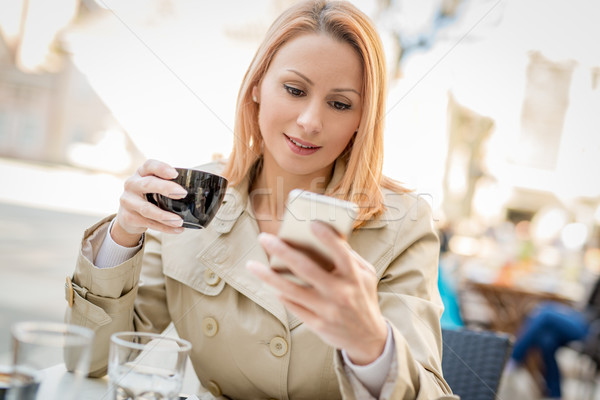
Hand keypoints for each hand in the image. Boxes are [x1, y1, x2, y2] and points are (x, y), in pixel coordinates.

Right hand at [112, 159, 186, 246]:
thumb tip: (200, 190)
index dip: (162, 168)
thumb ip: (170, 184)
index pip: (150, 165)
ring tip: (180, 221)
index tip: (175, 174)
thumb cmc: (148, 196)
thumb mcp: (155, 186)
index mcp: (142, 173)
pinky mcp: (129, 217)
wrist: (128, 215)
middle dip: (166, 188)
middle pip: (148, 184)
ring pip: (147, 209)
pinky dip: (164, 228)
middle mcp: (132, 184)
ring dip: (165, 216)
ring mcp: (128, 201)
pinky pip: (149, 223)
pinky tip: (177, 229)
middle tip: (183, 193)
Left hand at [247, 222, 387, 364]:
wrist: (368, 338)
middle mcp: (340, 293)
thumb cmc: (362, 297)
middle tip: (264, 239)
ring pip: (291, 290)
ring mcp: (327, 310)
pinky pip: (293, 305)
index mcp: (355, 277)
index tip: (311, 223)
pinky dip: (280, 293)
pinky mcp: (318, 324)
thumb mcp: (366, 275)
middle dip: (282, 251)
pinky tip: (270, 283)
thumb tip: (324, 237)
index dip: (327, 237)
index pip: (340, 253)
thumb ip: (349, 256)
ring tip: (252, 265)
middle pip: (306, 269)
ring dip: (268, 276)